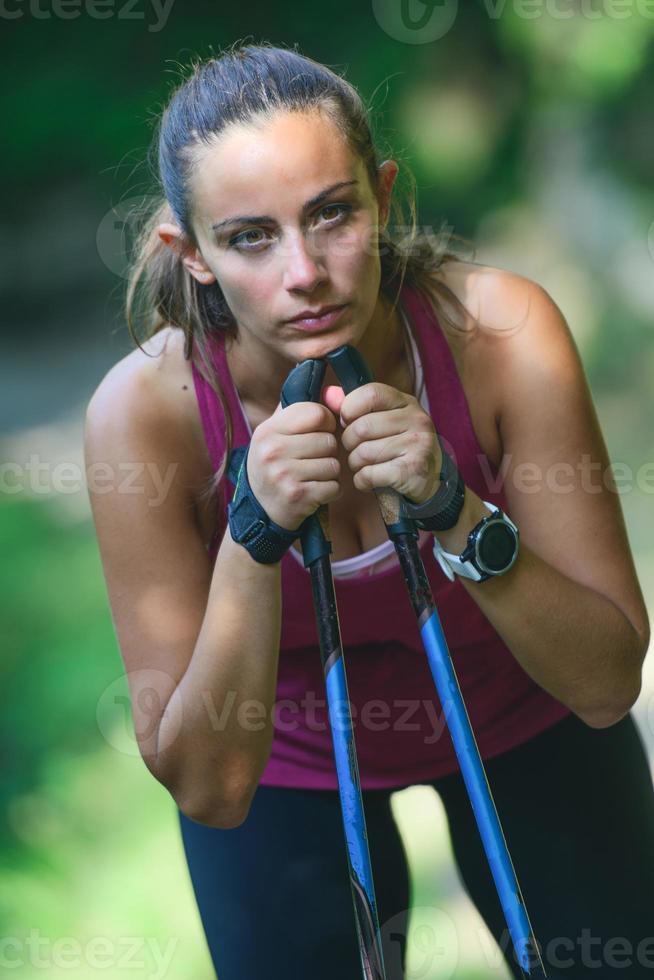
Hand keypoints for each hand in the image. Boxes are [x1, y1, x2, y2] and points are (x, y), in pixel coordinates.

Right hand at [246, 400, 342, 530]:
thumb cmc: (275, 464)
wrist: (260, 509)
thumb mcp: (276, 433)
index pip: (316, 413)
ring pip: (334, 465)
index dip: (326, 423)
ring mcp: (284, 475)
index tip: (319, 432)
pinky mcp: (298, 496)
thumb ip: (302, 409)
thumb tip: (336, 391)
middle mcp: (273, 450)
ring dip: (330, 473)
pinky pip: (334, 487)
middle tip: (313, 460)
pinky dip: (330, 491)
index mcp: (268, 430)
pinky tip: (315, 491)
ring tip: (313, 476)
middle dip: (328, 452)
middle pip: (328, 441)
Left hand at [322, 383, 442, 503]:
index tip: (348, 422)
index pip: (370, 393)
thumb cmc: (395, 451)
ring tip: (365, 466)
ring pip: (363, 452)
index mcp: (406, 403)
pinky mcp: (413, 470)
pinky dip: (363, 481)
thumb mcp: (380, 423)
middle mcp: (417, 420)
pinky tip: (371, 480)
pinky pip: (370, 474)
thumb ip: (354, 407)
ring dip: (355, 464)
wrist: (425, 484)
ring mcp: (418, 445)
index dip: (350, 409)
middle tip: (356, 451)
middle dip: (349, 443)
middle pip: (361, 427)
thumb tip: (328, 393)